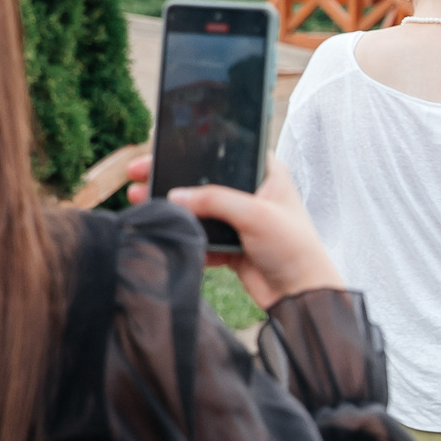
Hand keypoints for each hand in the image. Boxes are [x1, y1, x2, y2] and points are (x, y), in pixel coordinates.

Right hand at [126, 157, 341, 309]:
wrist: (301, 294)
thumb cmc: (293, 247)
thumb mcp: (255, 214)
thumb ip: (214, 200)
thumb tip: (176, 196)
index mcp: (266, 173)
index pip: (225, 150)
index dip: (193, 146)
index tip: (161, 146)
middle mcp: (252, 193)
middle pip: (204, 179)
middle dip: (171, 178)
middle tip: (138, 174)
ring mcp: (240, 219)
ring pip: (198, 209)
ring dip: (172, 208)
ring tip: (140, 201)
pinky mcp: (231, 245)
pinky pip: (200, 237)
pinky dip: (184, 237)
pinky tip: (167, 235)